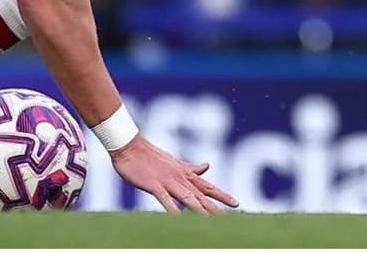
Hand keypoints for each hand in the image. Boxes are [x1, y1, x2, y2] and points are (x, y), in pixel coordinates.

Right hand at [111, 134, 237, 213]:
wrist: (130, 146)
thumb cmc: (151, 155)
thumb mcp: (175, 162)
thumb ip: (191, 167)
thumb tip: (207, 165)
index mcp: (184, 173)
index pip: (207, 186)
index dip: (222, 195)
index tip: (236, 203)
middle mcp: (180, 177)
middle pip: (201, 194)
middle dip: (216, 205)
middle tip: (231, 215)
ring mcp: (167, 181)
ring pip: (187, 197)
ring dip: (200, 209)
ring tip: (212, 220)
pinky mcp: (154, 185)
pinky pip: (165, 199)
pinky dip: (172, 209)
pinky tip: (178, 218)